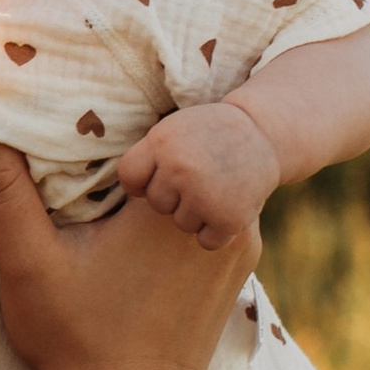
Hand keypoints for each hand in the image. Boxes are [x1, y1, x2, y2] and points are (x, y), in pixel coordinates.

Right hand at [0, 139, 252, 369]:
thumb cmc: (77, 341)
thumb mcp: (30, 263)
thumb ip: (5, 192)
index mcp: (176, 201)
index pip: (161, 120)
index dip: (120, 117)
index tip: (85, 129)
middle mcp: (227, 211)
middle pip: (188, 142)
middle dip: (145, 142)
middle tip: (96, 148)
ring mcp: (243, 237)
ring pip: (205, 172)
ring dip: (168, 172)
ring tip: (119, 181)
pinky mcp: (240, 260)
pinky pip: (215, 205)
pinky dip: (184, 203)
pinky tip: (143, 220)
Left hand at [110, 100, 281, 250]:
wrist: (263, 133)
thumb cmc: (208, 134)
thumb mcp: (171, 130)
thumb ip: (146, 157)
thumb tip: (107, 201)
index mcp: (161, 143)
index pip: (130, 179)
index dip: (145, 181)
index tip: (164, 173)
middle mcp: (180, 169)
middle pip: (157, 204)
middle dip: (174, 195)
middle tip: (200, 175)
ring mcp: (205, 195)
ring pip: (181, 223)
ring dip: (197, 212)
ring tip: (216, 186)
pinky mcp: (228, 218)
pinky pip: (206, 240)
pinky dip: (218, 230)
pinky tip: (228, 205)